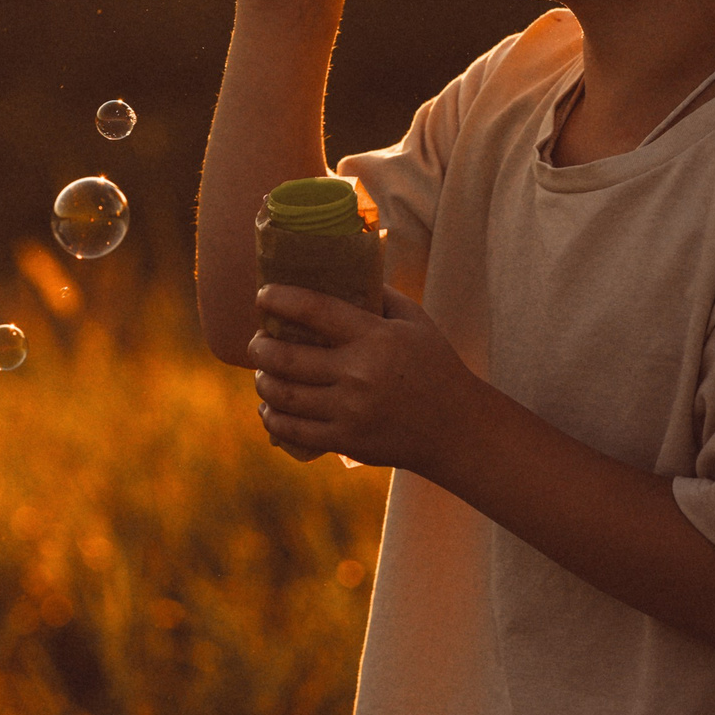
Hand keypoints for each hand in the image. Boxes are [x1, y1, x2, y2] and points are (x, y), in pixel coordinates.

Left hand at [249, 285, 478, 475]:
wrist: (457, 429)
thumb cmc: (436, 367)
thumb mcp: (415, 321)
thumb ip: (379, 296)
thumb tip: (342, 273)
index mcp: (375, 337)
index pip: (314, 310)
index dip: (280, 299)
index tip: (262, 295)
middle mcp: (358, 374)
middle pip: (287, 358)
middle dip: (260, 348)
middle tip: (256, 342)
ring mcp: (350, 411)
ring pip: (284, 396)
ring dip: (263, 381)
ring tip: (262, 372)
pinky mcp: (346, 442)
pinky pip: (294, 431)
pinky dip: (272, 418)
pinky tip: (268, 408)